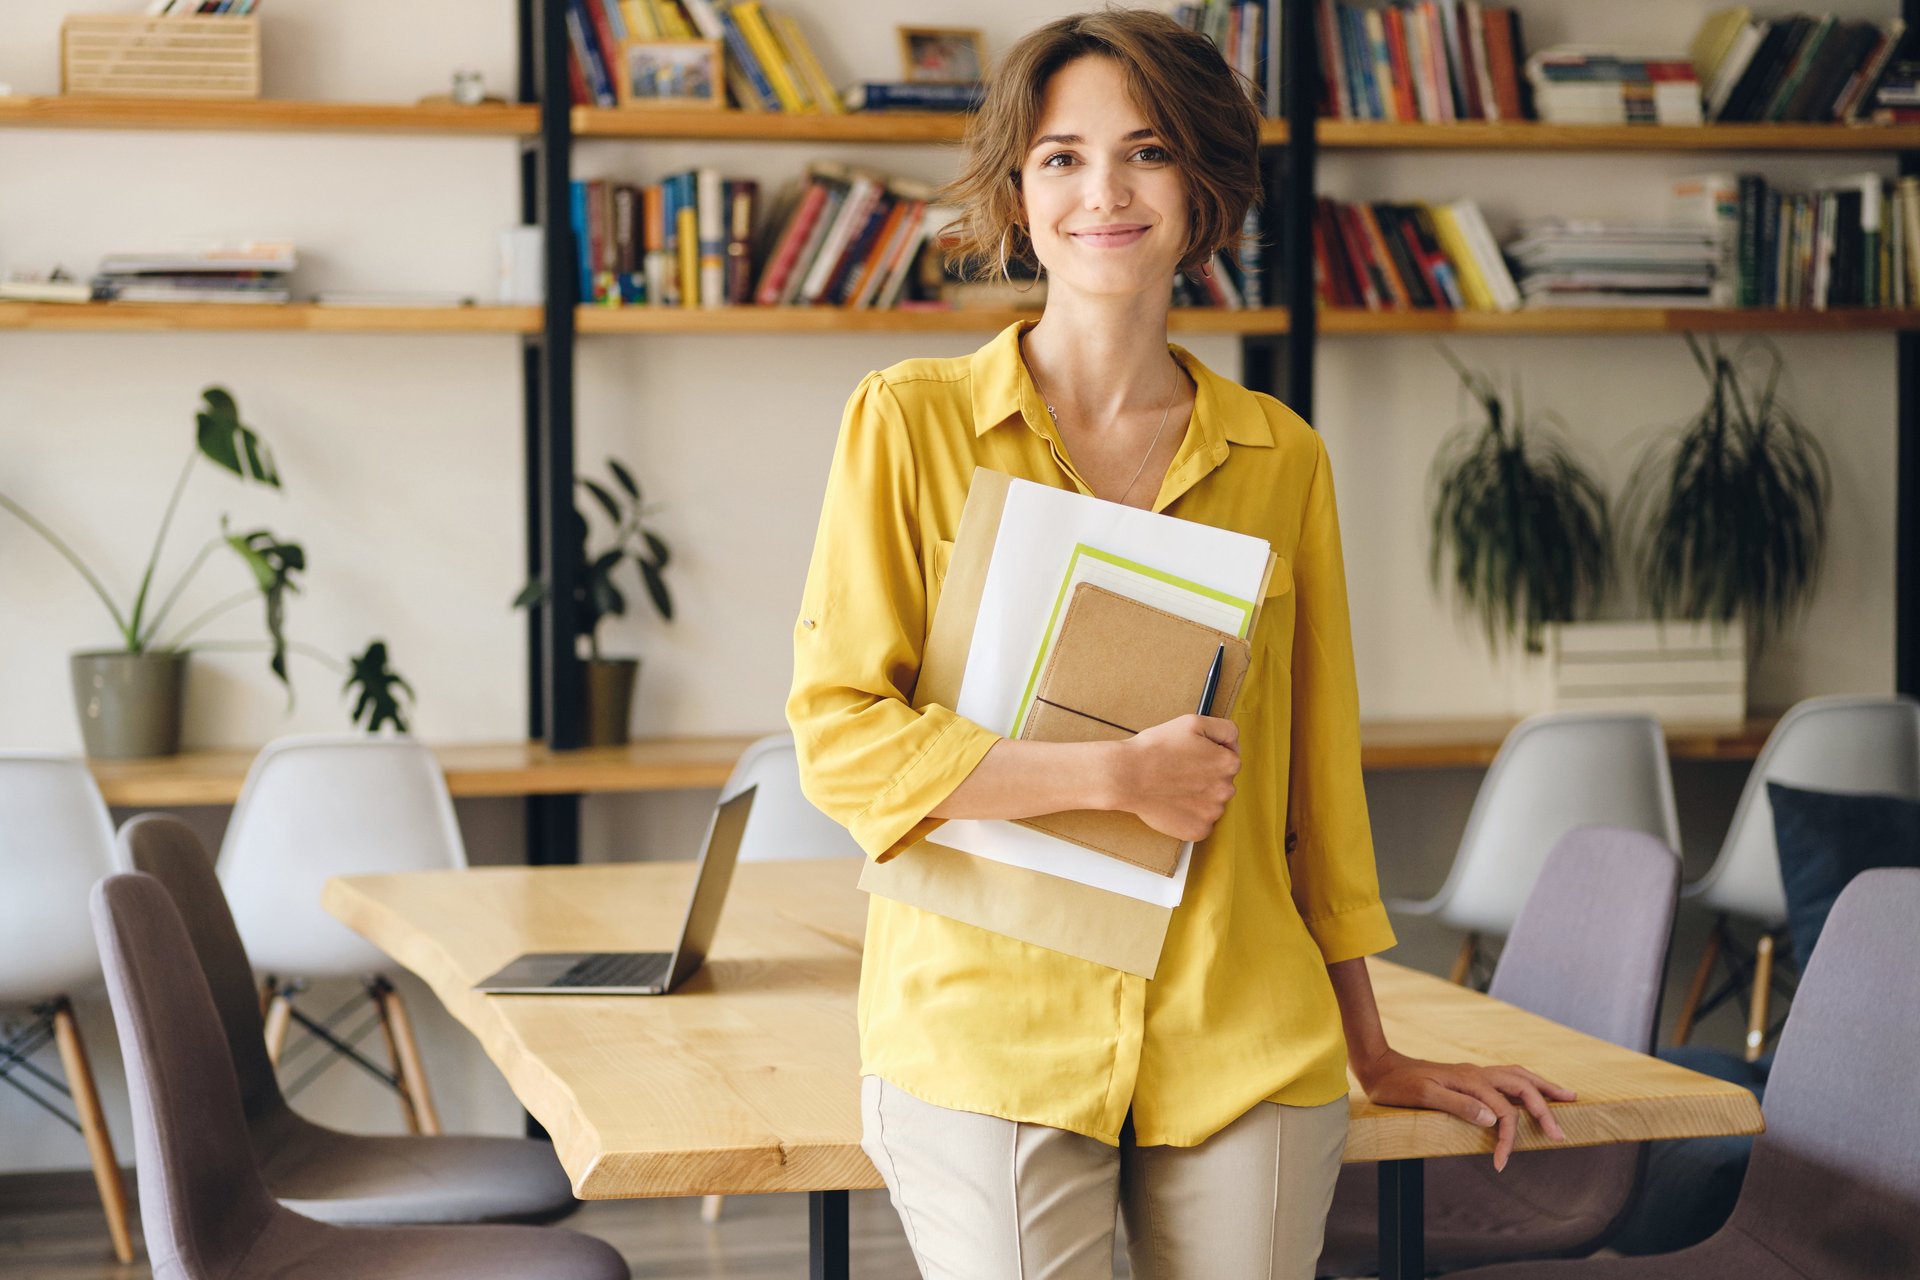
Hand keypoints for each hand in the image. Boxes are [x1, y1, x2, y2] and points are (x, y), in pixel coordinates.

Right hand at [1118, 715, 1239, 841]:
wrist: (1127, 776)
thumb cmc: (1156, 748)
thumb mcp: (1193, 722)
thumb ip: (1224, 729)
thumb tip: (1234, 745)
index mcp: (1229, 763)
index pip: (1228, 758)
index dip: (1207, 755)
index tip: (1188, 756)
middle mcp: (1226, 790)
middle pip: (1220, 783)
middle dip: (1204, 777)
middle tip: (1178, 772)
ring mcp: (1213, 813)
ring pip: (1210, 804)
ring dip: (1197, 798)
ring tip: (1172, 788)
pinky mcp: (1198, 831)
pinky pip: (1200, 823)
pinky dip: (1188, 817)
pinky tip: (1173, 805)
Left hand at [1355, 1049, 1574, 1170]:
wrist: (1379, 1067)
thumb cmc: (1397, 1086)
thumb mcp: (1424, 1096)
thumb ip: (1459, 1106)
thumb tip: (1493, 1118)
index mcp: (1470, 1081)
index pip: (1503, 1112)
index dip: (1508, 1139)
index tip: (1502, 1165)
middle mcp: (1477, 1074)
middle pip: (1522, 1087)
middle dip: (1544, 1110)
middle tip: (1561, 1134)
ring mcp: (1474, 1073)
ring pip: (1518, 1076)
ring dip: (1543, 1087)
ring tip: (1567, 1096)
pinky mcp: (1469, 1076)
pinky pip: (1507, 1076)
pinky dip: (1526, 1082)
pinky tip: (1531, 1089)